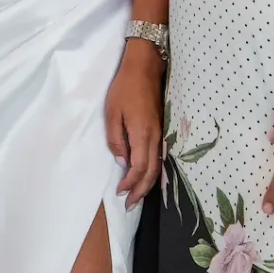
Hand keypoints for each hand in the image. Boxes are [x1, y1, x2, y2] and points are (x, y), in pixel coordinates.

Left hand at [104, 39, 163, 207]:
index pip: (139, 167)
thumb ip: (116, 139)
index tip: (120, 193)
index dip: (130, 183)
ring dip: (148, 183)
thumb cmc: (124, 88)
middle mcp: (155, 137)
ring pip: (157, 165)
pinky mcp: (161, 128)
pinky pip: (159, 156)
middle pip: (152, 171)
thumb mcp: (112, 113)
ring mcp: (160, 133)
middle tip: (130, 205)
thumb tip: (121, 161)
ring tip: (137, 196)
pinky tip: (147, 176)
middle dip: (141, 190)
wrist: (145, 67)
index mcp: (142, 133)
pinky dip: (153, 171)